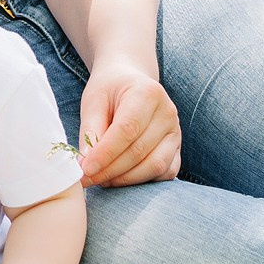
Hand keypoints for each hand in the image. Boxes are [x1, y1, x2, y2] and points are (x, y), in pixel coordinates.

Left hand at [78, 61, 180, 186]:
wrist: (131, 83)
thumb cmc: (110, 91)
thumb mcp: (94, 101)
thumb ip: (91, 131)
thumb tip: (86, 164)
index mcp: (147, 92)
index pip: (127, 130)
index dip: (105, 153)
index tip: (85, 169)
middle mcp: (167, 112)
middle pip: (139, 151)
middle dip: (110, 170)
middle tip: (87, 178)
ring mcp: (176, 131)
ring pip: (154, 166)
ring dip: (125, 179)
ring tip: (102, 179)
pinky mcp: (177, 148)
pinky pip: (165, 173)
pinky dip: (142, 180)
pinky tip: (120, 177)